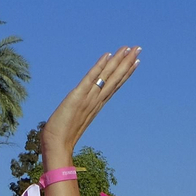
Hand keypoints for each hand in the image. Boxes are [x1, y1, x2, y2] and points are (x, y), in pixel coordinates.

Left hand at [40, 47, 139, 165]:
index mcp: (96, 106)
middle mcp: (96, 101)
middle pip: (115, 78)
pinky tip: (108, 55)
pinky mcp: (78, 96)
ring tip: (130, 48)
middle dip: (127, 63)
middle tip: (139, 48)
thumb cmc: (61, 139)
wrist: (56, 147)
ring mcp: (88, 98)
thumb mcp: (73, 122)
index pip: (114, 86)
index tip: (135, 62)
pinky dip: (99, 66)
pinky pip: (91, 78)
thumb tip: (77, 116)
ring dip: (119, 61)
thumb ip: (78, 116)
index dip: (125, 73)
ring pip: (108, 76)